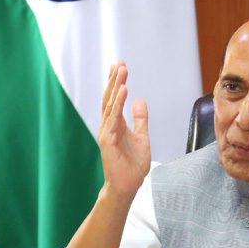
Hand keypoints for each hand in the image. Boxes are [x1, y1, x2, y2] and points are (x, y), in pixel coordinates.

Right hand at [96, 62, 150, 199]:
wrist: (128, 185)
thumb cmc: (132, 164)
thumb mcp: (142, 137)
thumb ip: (140, 119)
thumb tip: (140, 100)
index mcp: (115, 124)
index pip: (114, 99)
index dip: (116, 82)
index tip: (119, 66)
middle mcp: (108, 126)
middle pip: (110, 98)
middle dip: (114, 80)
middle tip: (120, 63)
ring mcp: (107, 132)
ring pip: (110, 105)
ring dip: (116, 87)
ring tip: (121, 71)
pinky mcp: (108, 141)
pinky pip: (113, 118)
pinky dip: (118, 104)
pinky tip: (123, 91)